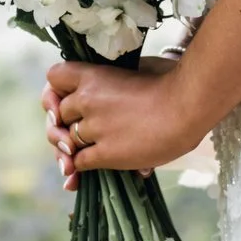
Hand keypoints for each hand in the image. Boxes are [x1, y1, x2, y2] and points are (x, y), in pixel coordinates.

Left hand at [39, 57, 198, 187]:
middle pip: (59, 113)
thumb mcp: (137, 69)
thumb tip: (109, 87)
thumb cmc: (171, 81)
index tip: (66, 98)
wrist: (187, 106)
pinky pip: (78, 162)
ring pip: (66, 140)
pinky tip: (83, 171)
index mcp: (93, 74)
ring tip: (80, 153)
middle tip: (75, 133)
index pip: (54, 77)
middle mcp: (87, 98)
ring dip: (72, 147)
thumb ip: (116, 80)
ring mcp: (94, 126)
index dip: (57, 90)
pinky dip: (79, 167)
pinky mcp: (105, 152)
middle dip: (65, 123)